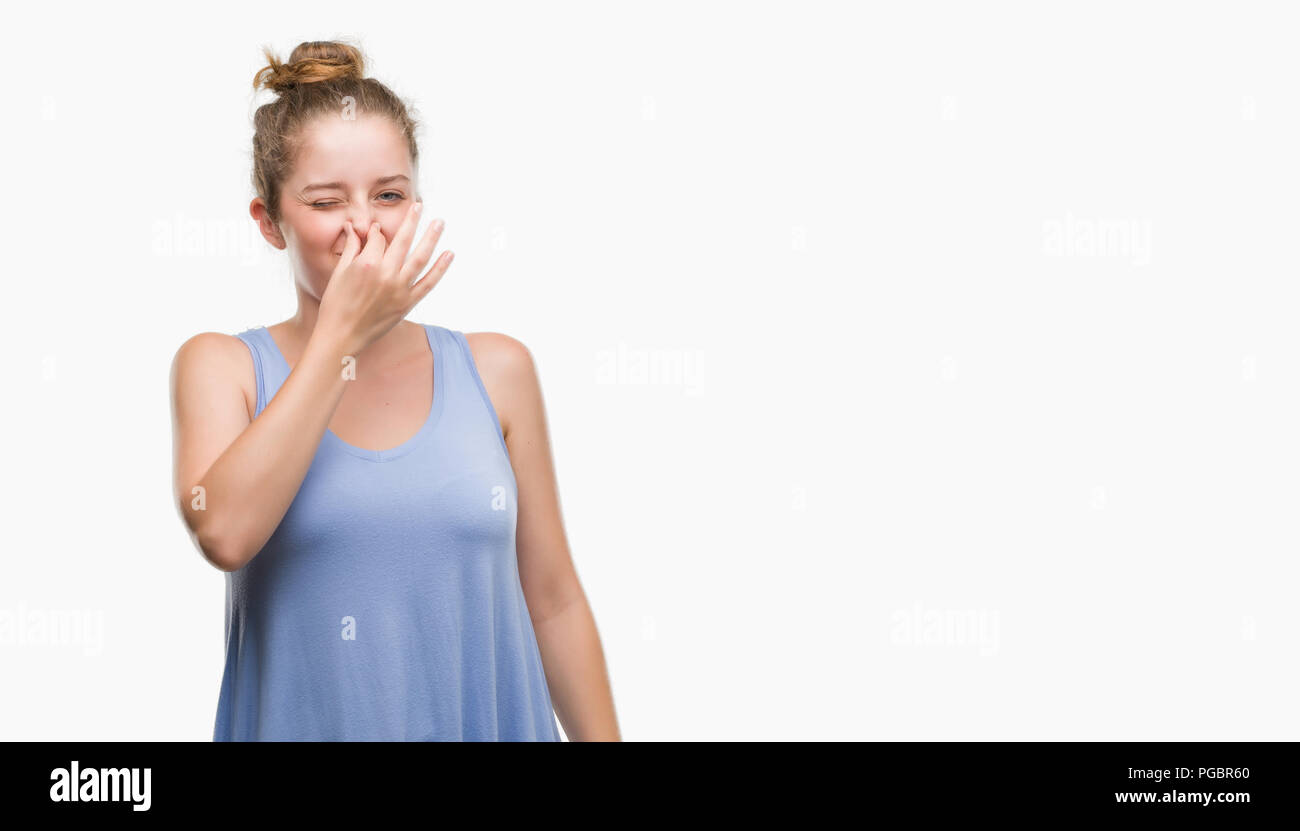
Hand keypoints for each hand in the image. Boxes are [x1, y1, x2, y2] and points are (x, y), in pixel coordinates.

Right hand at [316, 200, 454, 354]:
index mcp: (367, 264)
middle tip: (419, 205)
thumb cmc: (336, 304)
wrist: (342, 336)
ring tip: (440, 222)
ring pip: (420, 258)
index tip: (375, 229)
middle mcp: (386, 275)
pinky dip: (440, 268)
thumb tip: (353, 227)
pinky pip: (428, 283)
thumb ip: (351, 248)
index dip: (375, 231)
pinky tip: (449, 254)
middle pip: (403, 240)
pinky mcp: (407, 303)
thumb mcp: (339, 273)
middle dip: (411, 220)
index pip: (377, 238)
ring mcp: (399, 289)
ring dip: (431, 238)